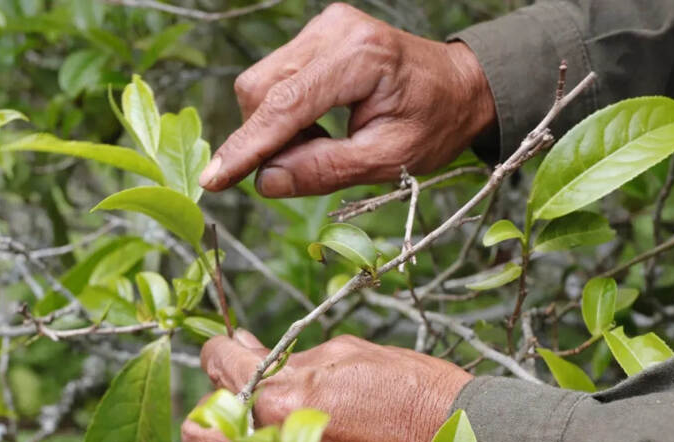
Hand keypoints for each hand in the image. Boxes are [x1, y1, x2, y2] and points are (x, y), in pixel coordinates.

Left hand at [181, 330, 472, 441]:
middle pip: (198, 432)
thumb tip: (244, 346)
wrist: (450, 439)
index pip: (218, 364)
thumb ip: (284, 356)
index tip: (227, 350)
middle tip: (239, 393)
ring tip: (272, 422)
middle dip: (212, 406)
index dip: (219, 351)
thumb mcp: (342, 352)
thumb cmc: (404, 389)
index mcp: (281, 396)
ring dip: (237, 439)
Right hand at [198, 3, 495, 197]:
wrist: (460, 88)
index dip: (246, 147)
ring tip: (319, 143)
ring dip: (274, 127)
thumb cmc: (434, 124)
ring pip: (261, 84)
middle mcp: (335, 31)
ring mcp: (323, 27)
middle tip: (300, 168)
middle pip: (261, 90)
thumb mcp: (389, 160)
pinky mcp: (316, 35)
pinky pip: (275, 78)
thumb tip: (265, 182)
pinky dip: (284, 112)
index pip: (285, 105)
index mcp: (360, 58)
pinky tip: (317, 124)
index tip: (213, 180)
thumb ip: (326, 170)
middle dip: (264, 138)